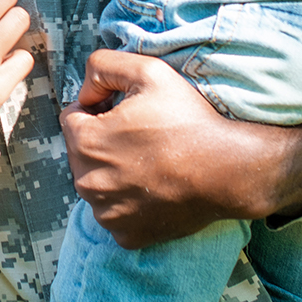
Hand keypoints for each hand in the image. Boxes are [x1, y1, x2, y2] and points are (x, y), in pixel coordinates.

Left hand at [60, 49, 301, 249]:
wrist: (229, 170)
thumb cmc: (188, 120)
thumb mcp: (147, 71)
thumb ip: (102, 66)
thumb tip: (86, 91)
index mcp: (85, 142)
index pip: (72, 117)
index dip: (98, 107)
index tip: (125, 110)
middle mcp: (87, 183)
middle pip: (81, 151)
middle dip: (102, 139)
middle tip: (140, 135)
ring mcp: (106, 213)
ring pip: (97, 183)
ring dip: (112, 171)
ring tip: (149, 161)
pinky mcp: (126, 235)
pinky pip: (115, 212)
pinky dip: (127, 201)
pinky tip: (154, 186)